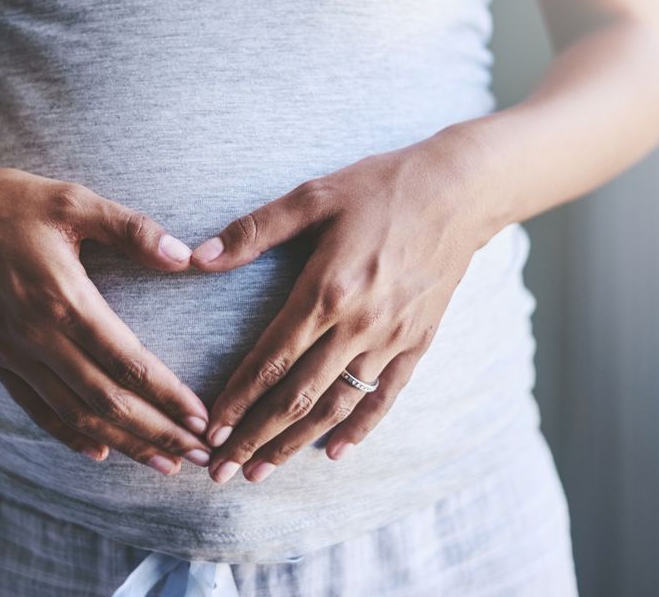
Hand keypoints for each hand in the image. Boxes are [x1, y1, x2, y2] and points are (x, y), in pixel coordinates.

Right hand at [0, 156, 212, 474]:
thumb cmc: (10, 202)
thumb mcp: (74, 201)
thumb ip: (132, 230)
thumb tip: (184, 257)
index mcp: (63, 298)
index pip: (127, 362)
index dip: (168, 396)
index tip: (202, 419)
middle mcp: (36, 336)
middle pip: (106, 401)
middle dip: (157, 433)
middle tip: (199, 455)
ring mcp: (11, 353)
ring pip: (75, 415)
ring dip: (123, 442)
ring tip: (163, 462)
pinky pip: (36, 408)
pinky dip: (69, 435)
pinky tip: (100, 451)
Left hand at [189, 129, 501, 483]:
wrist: (459, 191)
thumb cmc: (379, 187)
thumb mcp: (312, 196)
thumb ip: (255, 230)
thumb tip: (198, 256)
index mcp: (325, 290)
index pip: (271, 359)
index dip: (236, 399)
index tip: (209, 430)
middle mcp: (358, 324)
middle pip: (297, 395)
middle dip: (254, 436)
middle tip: (222, 471)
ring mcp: (390, 338)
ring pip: (336, 404)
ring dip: (295, 442)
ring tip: (261, 471)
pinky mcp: (416, 342)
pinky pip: (384, 396)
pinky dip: (359, 428)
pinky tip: (332, 452)